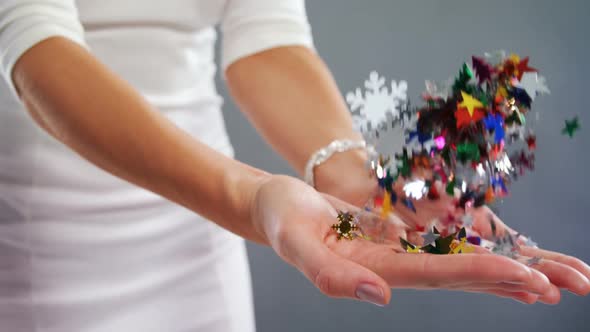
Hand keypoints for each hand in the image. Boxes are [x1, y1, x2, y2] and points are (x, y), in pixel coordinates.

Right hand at [250, 175, 553, 305]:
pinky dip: (470, 246)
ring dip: (496, 268)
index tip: (524, 276)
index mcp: (374, 269)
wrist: (276, 204)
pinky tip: (492, 250)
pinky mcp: (394, 235)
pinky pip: (439, 242)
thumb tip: (382, 296)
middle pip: (457, 274)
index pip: (437, 275)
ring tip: (542, 278)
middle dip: (507, 279)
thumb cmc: (280, 219)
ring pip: (454, 261)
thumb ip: (333, 276)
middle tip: (560, 285)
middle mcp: (392, 266)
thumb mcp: (296, 244)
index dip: (480, 274)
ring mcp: (395, 251)